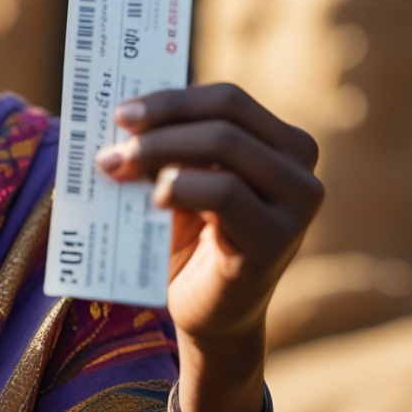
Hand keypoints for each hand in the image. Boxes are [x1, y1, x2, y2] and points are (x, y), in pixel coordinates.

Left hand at [95, 83, 322, 340]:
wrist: (207, 312)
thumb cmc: (189, 238)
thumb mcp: (180, 179)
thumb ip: (167, 144)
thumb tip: (124, 115)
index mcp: (281, 142)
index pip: (227, 99)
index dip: (171, 99)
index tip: (120, 112)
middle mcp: (300, 166)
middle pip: (226, 114)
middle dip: (161, 122)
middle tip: (111, 144)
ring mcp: (297, 203)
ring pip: (226, 145)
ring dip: (160, 150)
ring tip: (117, 168)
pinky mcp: (278, 239)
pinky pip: (226, 192)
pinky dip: (180, 185)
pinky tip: (153, 198)